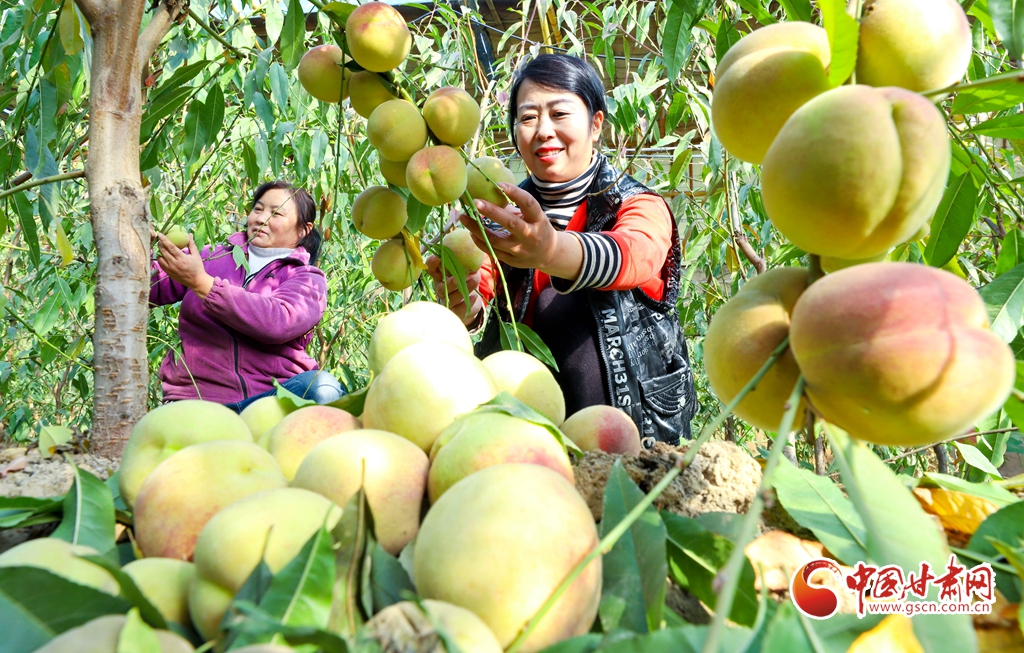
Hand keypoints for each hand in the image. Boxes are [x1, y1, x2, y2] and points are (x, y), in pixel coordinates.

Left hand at [155, 233, 214, 298]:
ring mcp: (170, 269)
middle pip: (163, 251)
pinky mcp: (168, 273)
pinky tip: (163, 256)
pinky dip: (160, 259)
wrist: (196, 281)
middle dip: (160, 244)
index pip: (170, 247)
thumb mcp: (196, 255)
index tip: (160, 234)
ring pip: (160, 258)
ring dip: (160, 252)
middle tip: (160, 240)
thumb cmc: (197, 267)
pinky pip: (161, 264)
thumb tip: (189, 234)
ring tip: (162, 248)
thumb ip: (191, 244)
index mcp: (182, 258)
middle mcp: (174, 264)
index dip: (164, 239)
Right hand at [425, 254, 483, 325]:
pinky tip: (474, 297)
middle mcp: (441, 289)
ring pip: (451, 298)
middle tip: (457, 279)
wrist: (471, 299)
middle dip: (449, 284)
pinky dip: (467, 303)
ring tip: (474, 281)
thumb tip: (471, 268)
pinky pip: (459, 309)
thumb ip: (468, 267)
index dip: (431, 264)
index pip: (431, 269)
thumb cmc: (466, 280)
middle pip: (441, 288)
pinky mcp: (455, 311)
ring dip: (463, 290)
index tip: (437, 257)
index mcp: (440, 276)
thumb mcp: (467, 270)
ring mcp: (447, 301)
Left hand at [459, 183, 582, 280]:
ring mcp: (521, 250)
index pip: (528, 203)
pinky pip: (492, 251)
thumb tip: (490, 188)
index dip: (514, 193)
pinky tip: (471, 231)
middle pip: (510, 222)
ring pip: (496, 240)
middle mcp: (531, 235)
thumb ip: (516, 206)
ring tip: (463, 217)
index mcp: (538, 219)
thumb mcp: (533, 215)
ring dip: (477, 228)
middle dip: (491, 211)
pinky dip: (479, 241)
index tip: (498, 185)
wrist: (548, 254)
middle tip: (475, 201)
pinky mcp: (512, 260)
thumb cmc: (536, 227)